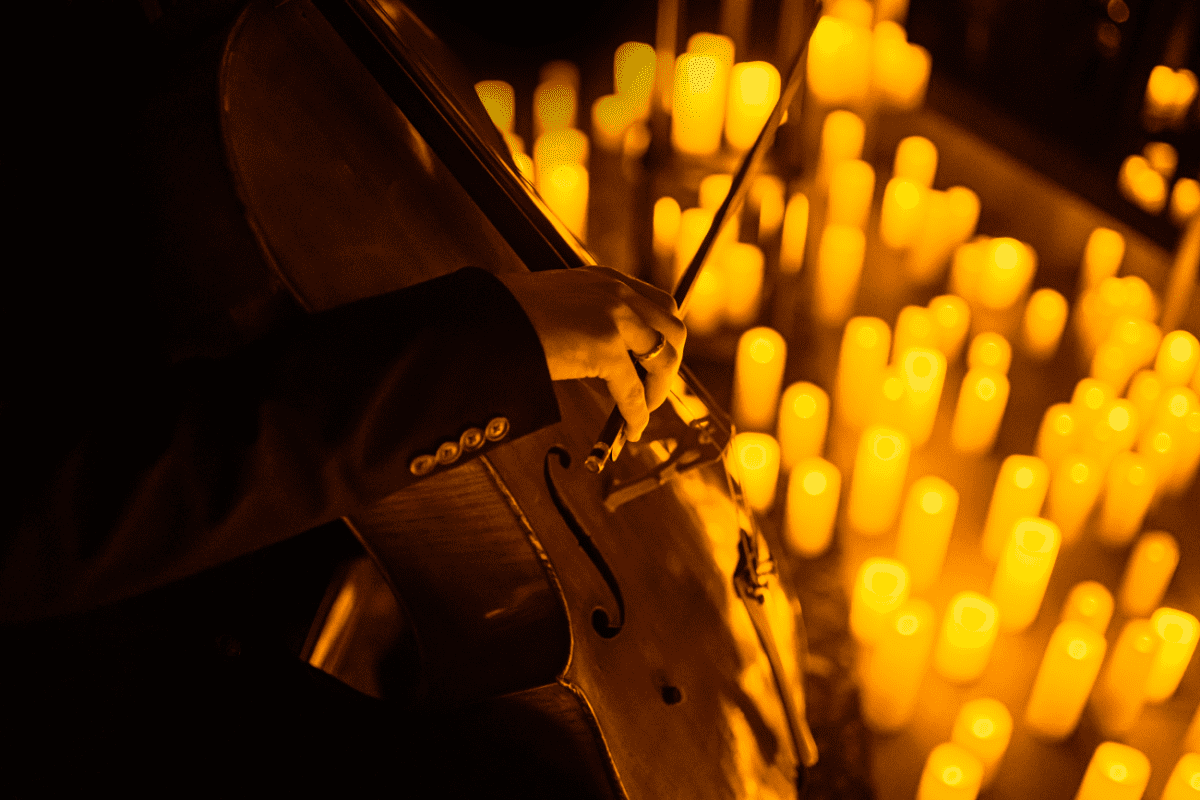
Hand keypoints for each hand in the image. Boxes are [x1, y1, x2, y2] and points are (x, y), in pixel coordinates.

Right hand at [498, 266, 685, 441]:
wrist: (479, 321)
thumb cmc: (507, 318)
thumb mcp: (558, 306)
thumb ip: (587, 318)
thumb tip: (606, 355)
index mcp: (606, 280)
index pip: (660, 305)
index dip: (665, 338)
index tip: (655, 363)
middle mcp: (616, 291)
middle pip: (673, 329)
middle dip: (670, 365)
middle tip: (653, 391)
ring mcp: (613, 316)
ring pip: (663, 357)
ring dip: (659, 389)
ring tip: (641, 410)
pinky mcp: (602, 346)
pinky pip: (633, 390)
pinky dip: (636, 414)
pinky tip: (630, 429)